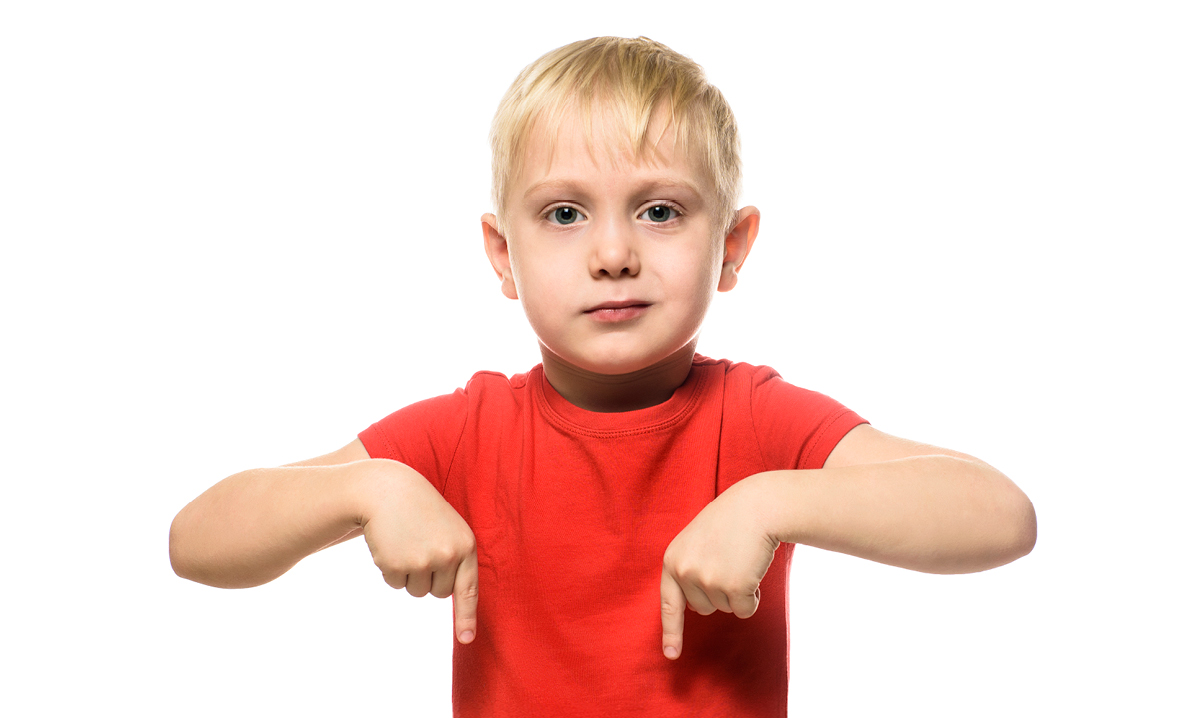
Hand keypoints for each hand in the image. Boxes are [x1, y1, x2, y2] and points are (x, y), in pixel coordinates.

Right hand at [359, 462, 478, 643]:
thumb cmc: (421, 511)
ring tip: (406, 541)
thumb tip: (450, 596)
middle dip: (428, 577)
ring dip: (408, 573)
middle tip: (420, 545)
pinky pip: (395, 584)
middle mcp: (447, 556)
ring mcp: (421, 561)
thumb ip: (456, 559)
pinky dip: (390, 569)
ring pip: (417, 591)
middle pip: (438, 593)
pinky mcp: (396, 564)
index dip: (466, 618)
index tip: (466, 639)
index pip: (469, 590)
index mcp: (466, 546)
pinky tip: (390, 544)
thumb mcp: (449, 529)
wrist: (387, 490)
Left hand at [660, 474, 779, 658]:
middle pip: (704, 608)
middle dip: (720, 591)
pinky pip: (745, 610)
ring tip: (741, 560)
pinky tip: (753, 570)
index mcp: (672, 560)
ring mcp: (708, 581)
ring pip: (725, 609)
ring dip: (737, 591)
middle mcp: (685, 573)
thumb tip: (696, 609)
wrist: (757, 506)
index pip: (668, 603)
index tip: (671, 655)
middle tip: (729, 560)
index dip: (671, 632)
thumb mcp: (696, 542)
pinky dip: (754, 597)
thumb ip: (689, 571)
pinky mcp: (733, 588)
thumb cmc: (729, 521)